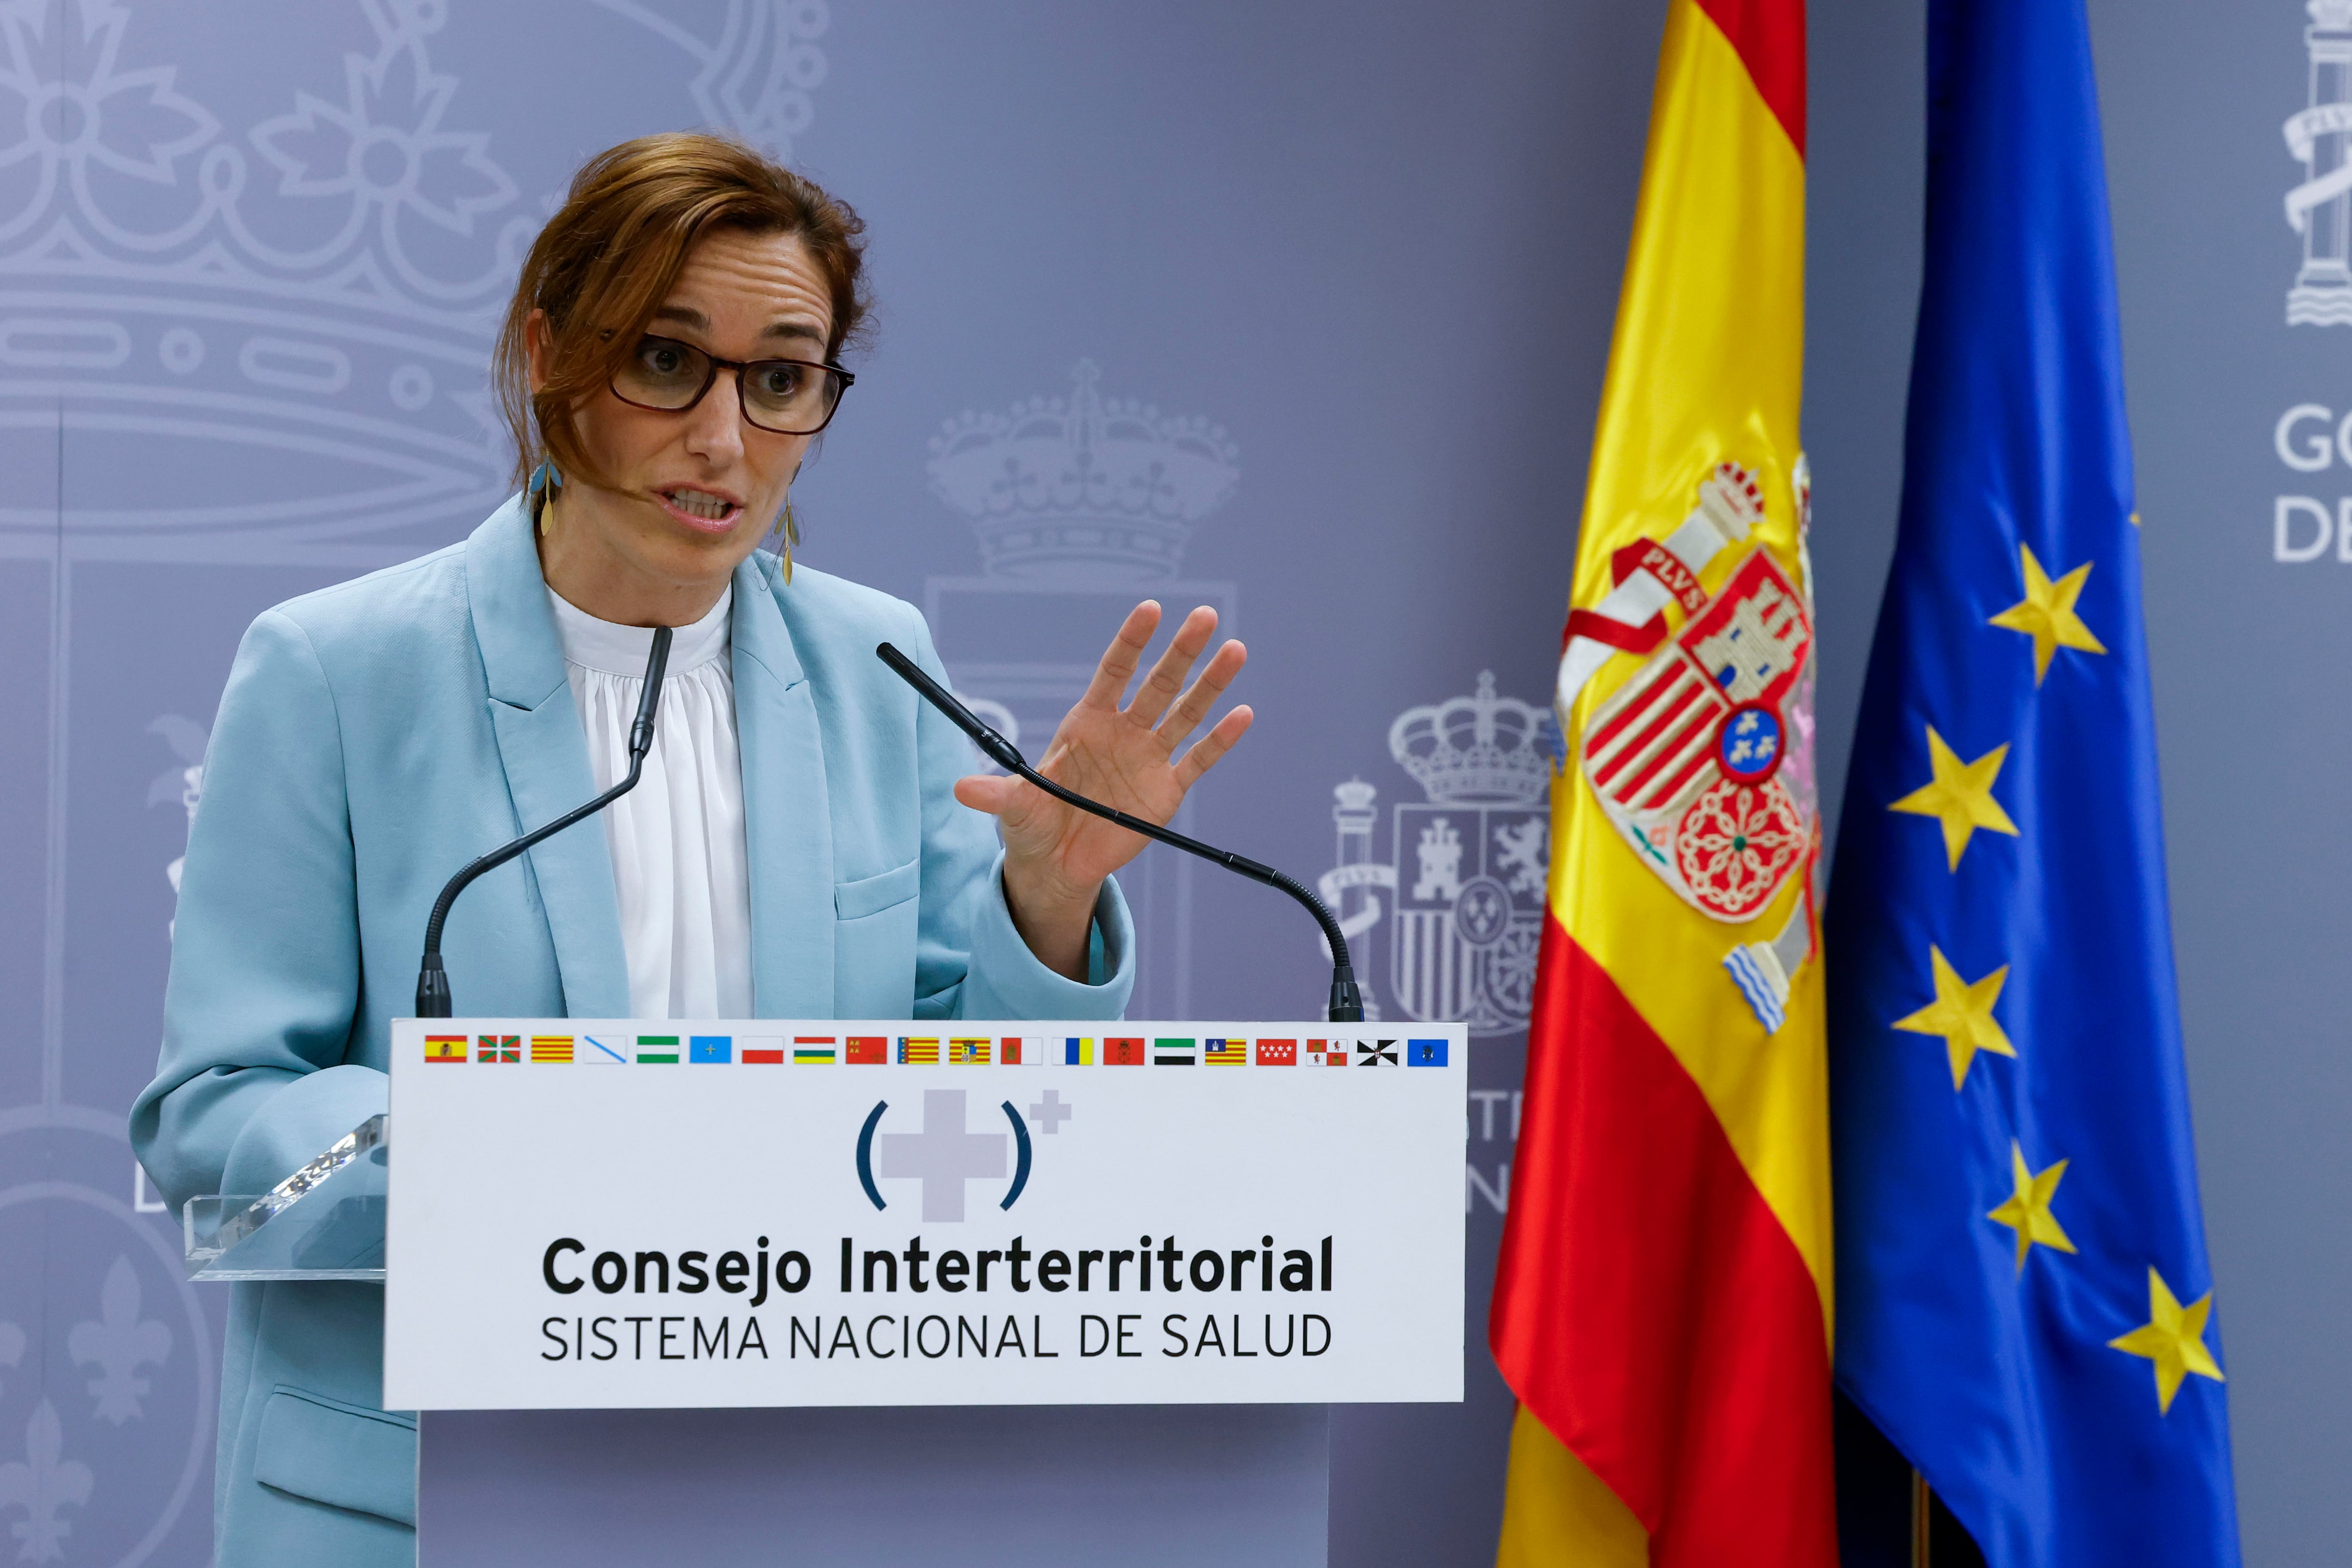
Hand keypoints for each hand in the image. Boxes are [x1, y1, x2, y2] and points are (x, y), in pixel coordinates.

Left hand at [954, 601, 1251, 979]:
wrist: (1058, 862)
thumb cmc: (1032, 822)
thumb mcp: (1013, 808)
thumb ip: (996, 794)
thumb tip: (961, 790)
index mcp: (1087, 722)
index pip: (1113, 673)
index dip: (1131, 642)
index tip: (1150, 610)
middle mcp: (1123, 731)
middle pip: (1157, 684)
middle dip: (1180, 652)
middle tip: (1204, 616)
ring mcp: (1148, 758)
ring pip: (1185, 714)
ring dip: (1210, 684)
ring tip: (1236, 650)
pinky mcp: (1166, 791)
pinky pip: (1197, 761)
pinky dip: (1220, 741)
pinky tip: (1243, 714)